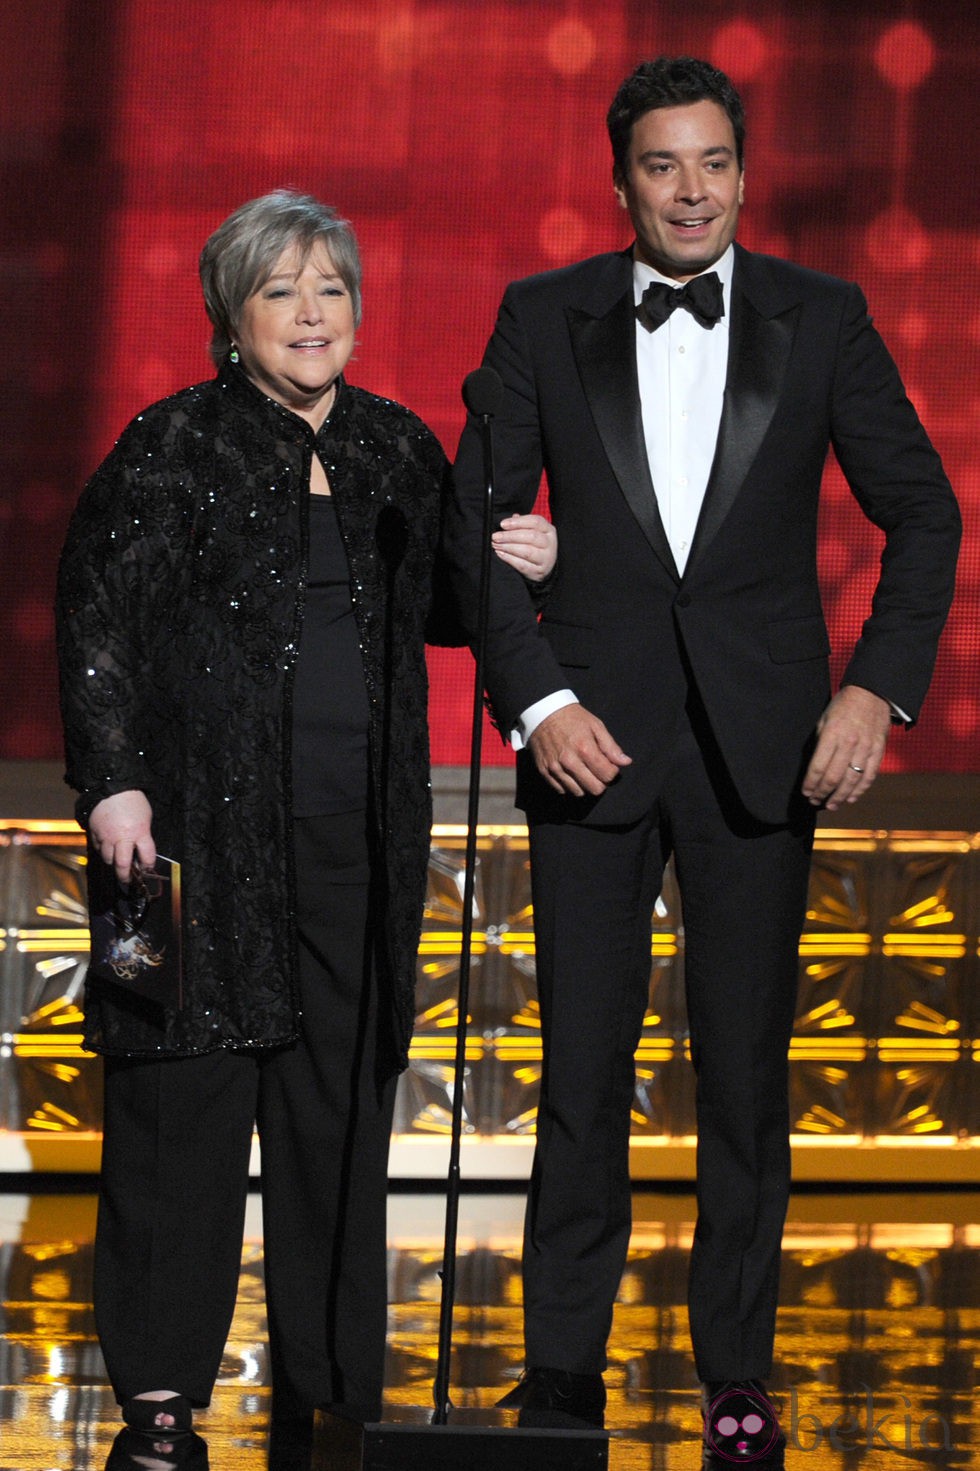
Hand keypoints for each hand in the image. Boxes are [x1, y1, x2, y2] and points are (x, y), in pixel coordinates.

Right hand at [88, 790, 155, 883]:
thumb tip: (140, 849)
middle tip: (128, 880)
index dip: (148, 866)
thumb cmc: (133, 801)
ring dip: (113, 863)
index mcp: (140, 833)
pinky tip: (108, 848)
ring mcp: (107, 837)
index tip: (147, 869)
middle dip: (126, 876)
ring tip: (117, 862)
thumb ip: (143, 834)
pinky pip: (99, 848)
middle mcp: (122, 838)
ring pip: (108, 859)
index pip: (147, 857)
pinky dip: (103, 851)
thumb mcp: (145, 817)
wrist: (111, 787)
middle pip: (123, 865)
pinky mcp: (95, 833)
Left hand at [492, 513, 556, 581]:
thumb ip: (522, 524)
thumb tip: (512, 517)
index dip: (518, 522)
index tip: (503, 524)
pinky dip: (509, 559)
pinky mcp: (539, 571)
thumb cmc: (535, 546)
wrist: (544, 567)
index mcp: (548, 530)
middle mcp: (550, 543)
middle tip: (495, 537)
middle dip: (510, 536)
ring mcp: (546, 558)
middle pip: (531, 536)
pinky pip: (523, 565)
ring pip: (527, 551)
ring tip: (496, 545)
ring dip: (508, 547)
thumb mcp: (532, 532)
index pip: (535, 522)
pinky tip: (500, 554)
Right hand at [528, 702, 631, 796]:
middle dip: (600, 782)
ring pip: (578, 792)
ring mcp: (555, 768)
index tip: (608, 764)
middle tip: (598, 770)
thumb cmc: (572, 718)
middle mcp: (569, 762)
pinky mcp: (544, 771)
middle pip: (594, 789)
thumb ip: (611, 746)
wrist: (543, 713)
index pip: (607, 775)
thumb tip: (625, 762)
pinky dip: (569, 785)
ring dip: (585, 785)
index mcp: (585, 748)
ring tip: (584, 771)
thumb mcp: (596, 725)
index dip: (612, 771)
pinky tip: (571, 773)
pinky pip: (562, 790)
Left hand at [801, 685, 890, 810]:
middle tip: (815, 801)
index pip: (818, 766)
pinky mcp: (878, 750)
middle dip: (822, 793)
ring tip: (831, 805)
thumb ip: (820, 742)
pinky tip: (851, 798)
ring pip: (852, 780)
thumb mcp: (824, 719)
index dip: (810, 783)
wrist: (872, 692)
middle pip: (834, 777)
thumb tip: (813, 766)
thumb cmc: (843, 705)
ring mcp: (866, 748)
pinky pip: (869, 775)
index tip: (805, 792)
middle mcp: (849, 743)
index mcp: (832, 734)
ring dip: (840, 796)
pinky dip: (860, 790)